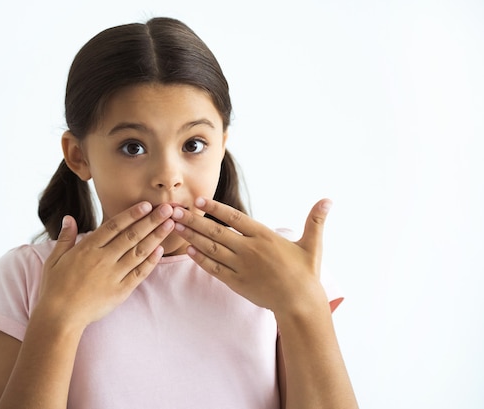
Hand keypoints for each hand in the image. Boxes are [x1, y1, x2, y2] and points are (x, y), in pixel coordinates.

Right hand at [37, 202, 174, 327]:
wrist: (60, 316)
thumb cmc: (55, 287)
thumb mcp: (55, 259)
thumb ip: (66, 238)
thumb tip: (69, 218)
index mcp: (88, 248)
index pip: (114, 226)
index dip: (132, 214)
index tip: (146, 205)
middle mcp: (103, 259)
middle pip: (131, 235)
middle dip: (151, 220)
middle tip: (167, 208)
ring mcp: (113, 275)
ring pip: (139, 252)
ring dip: (155, 237)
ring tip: (169, 224)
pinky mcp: (120, 291)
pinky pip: (139, 274)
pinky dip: (150, 262)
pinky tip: (160, 250)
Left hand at [171, 197, 331, 316]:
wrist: (300, 304)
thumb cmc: (306, 273)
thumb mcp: (312, 244)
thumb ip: (315, 220)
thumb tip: (328, 199)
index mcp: (264, 236)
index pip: (234, 217)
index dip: (215, 208)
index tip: (198, 200)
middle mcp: (249, 250)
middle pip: (215, 231)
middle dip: (193, 220)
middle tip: (174, 211)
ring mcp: (241, 267)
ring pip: (211, 248)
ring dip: (191, 237)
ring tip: (176, 226)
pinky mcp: (236, 282)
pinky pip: (214, 269)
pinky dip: (200, 259)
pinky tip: (187, 250)